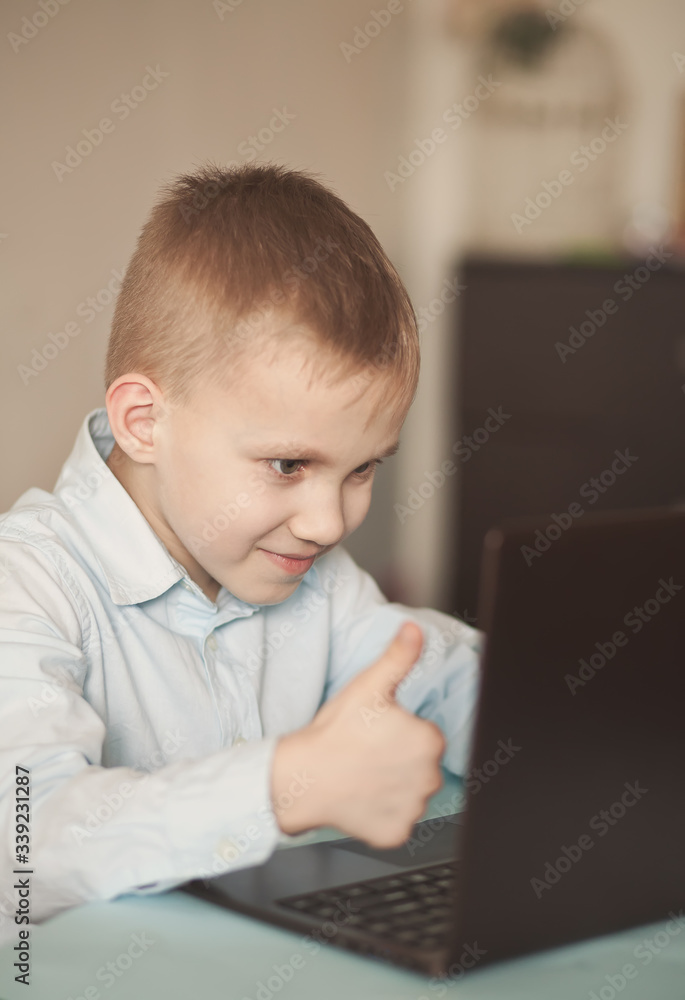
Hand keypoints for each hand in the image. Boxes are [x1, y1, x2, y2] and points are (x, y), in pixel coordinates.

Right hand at [271, 621, 445, 846]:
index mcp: (429, 740)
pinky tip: (361, 797)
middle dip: (400, 758)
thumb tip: (415, 629)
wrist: (302, 778)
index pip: (424, 734)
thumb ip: (399, 657)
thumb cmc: (334, 732)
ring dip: (393, 785)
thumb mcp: (369, 686)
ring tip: (362, 773)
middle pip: (421, 764)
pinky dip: (382, 812)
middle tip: (366, 751)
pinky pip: (397, 820)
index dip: (399, 731)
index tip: (376, 732)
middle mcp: (430, 778)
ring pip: (410, 792)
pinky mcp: (396, 833)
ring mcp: (413, 809)